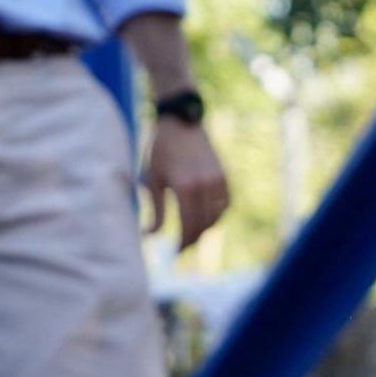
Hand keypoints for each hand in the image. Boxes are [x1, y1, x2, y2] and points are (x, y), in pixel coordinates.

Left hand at [142, 118, 229, 250]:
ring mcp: (218, 180)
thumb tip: (150, 236)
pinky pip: (225, 203)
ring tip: (191, 234)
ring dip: (205, 228)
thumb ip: (154, 210)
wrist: (181, 121)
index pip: (188, 226)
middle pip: (203, 224)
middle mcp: (205, 185)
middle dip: (192, 239)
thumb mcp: (151, 180)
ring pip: (217, 216)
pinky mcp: (224, 175)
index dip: (182, 243)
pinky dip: (217, 214)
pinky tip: (205, 218)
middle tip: (181, 249)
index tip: (174, 254)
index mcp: (185, 187)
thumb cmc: (160, 150)